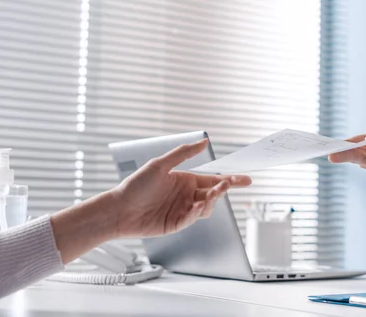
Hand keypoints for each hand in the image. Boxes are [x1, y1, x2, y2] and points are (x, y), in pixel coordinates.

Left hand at [51, 139, 251, 263]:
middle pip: (214, 193)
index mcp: (186, 180)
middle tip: (227, 184)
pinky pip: (192, 219)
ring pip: (207, 208)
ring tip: (210, 195)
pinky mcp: (176, 224)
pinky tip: (194, 208)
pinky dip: (196, 213)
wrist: (118, 209)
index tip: (246, 179)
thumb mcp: (160, 164)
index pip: (213, 179)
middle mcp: (187, 195)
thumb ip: (184, 153)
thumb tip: (204, 141)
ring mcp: (182, 210)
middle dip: (223, 189)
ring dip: (211, 201)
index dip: (231, 180)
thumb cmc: (135, 185)